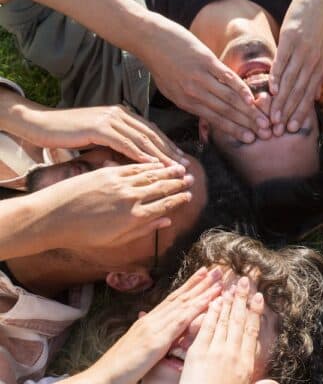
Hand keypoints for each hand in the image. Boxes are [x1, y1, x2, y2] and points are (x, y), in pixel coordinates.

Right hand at [23, 105, 185, 165]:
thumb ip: (117, 140)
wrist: (42, 124)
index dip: (168, 145)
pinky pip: (125, 144)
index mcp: (122, 114)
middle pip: (152, 134)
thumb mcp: (99, 135)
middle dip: (170, 151)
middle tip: (185, 166)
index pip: (151, 131)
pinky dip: (141, 155)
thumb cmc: (69, 132)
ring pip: (142, 139)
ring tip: (174, 169)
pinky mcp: (100, 128)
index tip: (181, 159)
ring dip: (160, 155)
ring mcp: (111, 119)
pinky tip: (152, 166)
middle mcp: (120, 114)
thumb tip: (135, 155)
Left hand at [37, 162, 192, 249]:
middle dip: (179, 182)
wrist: (52, 218)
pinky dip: (148, 164)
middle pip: (163, 187)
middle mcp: (132, 199)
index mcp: (136, 218)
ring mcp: (120, 184)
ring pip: (151, 175)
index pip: (166, 204)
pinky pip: (134, 167)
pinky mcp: (108, 173)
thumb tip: (167, 221)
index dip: (180, 198)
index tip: (189, 194)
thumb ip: (144, 229)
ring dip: (168, 171)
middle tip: (191, 178)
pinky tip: (156, 162)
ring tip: (180, 167)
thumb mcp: (116, 239)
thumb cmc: (82, 234)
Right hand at [70, 267, 222, 383]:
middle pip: (181, 296)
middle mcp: (153, 319)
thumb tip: (153, 321)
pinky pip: (180, 322)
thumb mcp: (139, 343)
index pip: (173, 298)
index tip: (203, 273)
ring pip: (183, 304)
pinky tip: (208, 301)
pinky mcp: (157, 340)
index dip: (189, 285)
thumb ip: (150, 331)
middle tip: (217, 269)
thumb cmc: (121, 365)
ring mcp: (155, 327)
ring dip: (203, 290)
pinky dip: (196, 309)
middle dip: (200, 282)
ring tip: (218, 279)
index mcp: (149, 320)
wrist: (105, 375)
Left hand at [136, 13, 263, 143]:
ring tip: (263, 120)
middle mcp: (193, 93)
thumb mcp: (171, 88)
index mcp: (185, 102)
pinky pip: (227, 78)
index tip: (250, 138)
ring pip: (229, 98)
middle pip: (225, 112)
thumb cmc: (161, 63)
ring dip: (248, 111)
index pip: (215, 120)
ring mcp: (200, 77)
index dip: (234, 130)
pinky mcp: (206, 61)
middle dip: (246, 124)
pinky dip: (240, 88)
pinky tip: (251, 98)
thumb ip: (190, 100)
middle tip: (264, 133)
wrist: (149, 39)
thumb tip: (207, 111)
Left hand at [180, 277, 274, 383]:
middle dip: (243, 299)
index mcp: (246, 364)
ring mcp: (217, 352)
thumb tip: (274, 383)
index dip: (256, 312)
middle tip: (246, 280)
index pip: (252, 332)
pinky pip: (208, 328)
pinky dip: (212, 313)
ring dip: (229, 301)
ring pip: (226, 321)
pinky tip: (215, 302)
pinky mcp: (199, 353)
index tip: (259, 297)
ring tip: (232, 285)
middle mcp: (234, 354)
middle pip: (241, 321)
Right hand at [269, 0, 322, 135]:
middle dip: (289, 112)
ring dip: (281, 100)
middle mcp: (313, 61)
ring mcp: (303, 50)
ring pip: (291, 80)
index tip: (292, 127)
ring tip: (272, 116)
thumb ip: (320, 73)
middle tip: (279, 130)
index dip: (301, 112)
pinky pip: (283, 61)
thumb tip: (315, 96)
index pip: (310, 94)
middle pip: (299, 91)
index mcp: (321, 65)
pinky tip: (272, 90)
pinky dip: (277, 76)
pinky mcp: (291, 39)